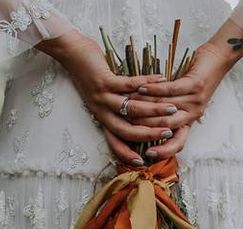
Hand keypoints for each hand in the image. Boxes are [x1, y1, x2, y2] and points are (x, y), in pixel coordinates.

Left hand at [38, 30, 179, 164]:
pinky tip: (161, 80)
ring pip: (132, 109)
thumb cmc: (90, 73)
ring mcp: (102, 97)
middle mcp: (101, 111)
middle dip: (150, 134)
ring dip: (154, 110)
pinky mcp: (104, 80)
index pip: (115, 142)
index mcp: (101, 117)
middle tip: (168, 134)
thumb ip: (118, 106)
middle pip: (127, 130)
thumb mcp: (103, 96)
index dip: (127, 153)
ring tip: (172, 109)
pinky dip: (147, 83)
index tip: (143, 161)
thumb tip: (140, 114)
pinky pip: (129, 85)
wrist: (70, 52)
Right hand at [130, 43, 233, 143]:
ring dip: (145, 105)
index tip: (146, 154)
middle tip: (127, 122)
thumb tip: (142, 119)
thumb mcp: (183, 99)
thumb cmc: (196, 77)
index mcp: (190, 121)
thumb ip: (167, 111)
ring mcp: (195, 100)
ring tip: (128, 103)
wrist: (218, 58)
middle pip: (166, 127)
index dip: (163, 151)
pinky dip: (154, 89)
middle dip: (145, 126)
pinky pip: (170, 90)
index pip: (178, 143)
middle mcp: (193, 114)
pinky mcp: (194, 85)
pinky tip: (141, 87)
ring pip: (165, 108)